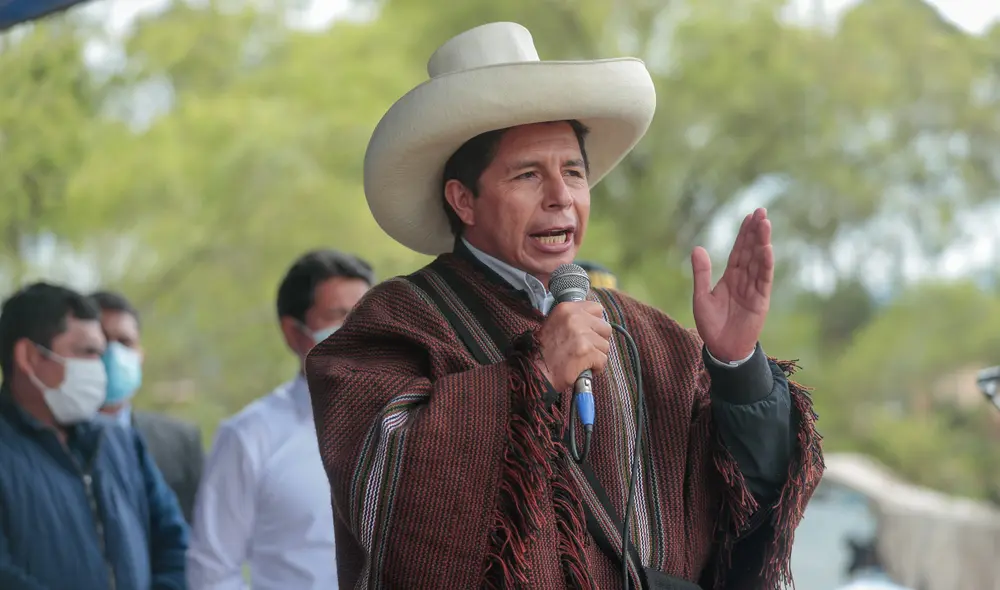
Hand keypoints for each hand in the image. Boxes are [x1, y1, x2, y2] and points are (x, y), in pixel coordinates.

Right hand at [534, 300, 611, 390]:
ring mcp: (581, 334)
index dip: (595, 323)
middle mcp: (574, 318)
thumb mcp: (555, 324)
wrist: (536, 372)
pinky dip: (595, 368)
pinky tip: (583, 368)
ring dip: (596, 355)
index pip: (597, 309)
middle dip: (598, 340)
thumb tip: (595, 320)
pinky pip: (603, 360)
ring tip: (581, 360)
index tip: (588, 332)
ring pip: (605, 346)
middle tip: (585, 349)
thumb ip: (574, 318)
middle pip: (605, 328)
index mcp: (566, 309)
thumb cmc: (545, 351)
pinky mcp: (587, 352)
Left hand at [691, 207, 772, 361]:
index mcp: (731, 277)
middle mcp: (744, 280)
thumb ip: (702, 273)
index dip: (744, 234)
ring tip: (765, 224)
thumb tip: (697, 248)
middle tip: (761, 212)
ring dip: (762, 243)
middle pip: (751, 251)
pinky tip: (767, 250)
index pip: (739, 251)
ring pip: (758, 262)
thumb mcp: (702, 296)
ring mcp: (753, 289)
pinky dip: (765, 265)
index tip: (750, 216)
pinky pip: (763, 280)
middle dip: (756, 232)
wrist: (721, 349)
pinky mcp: (760, 301)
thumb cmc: (711, 325)